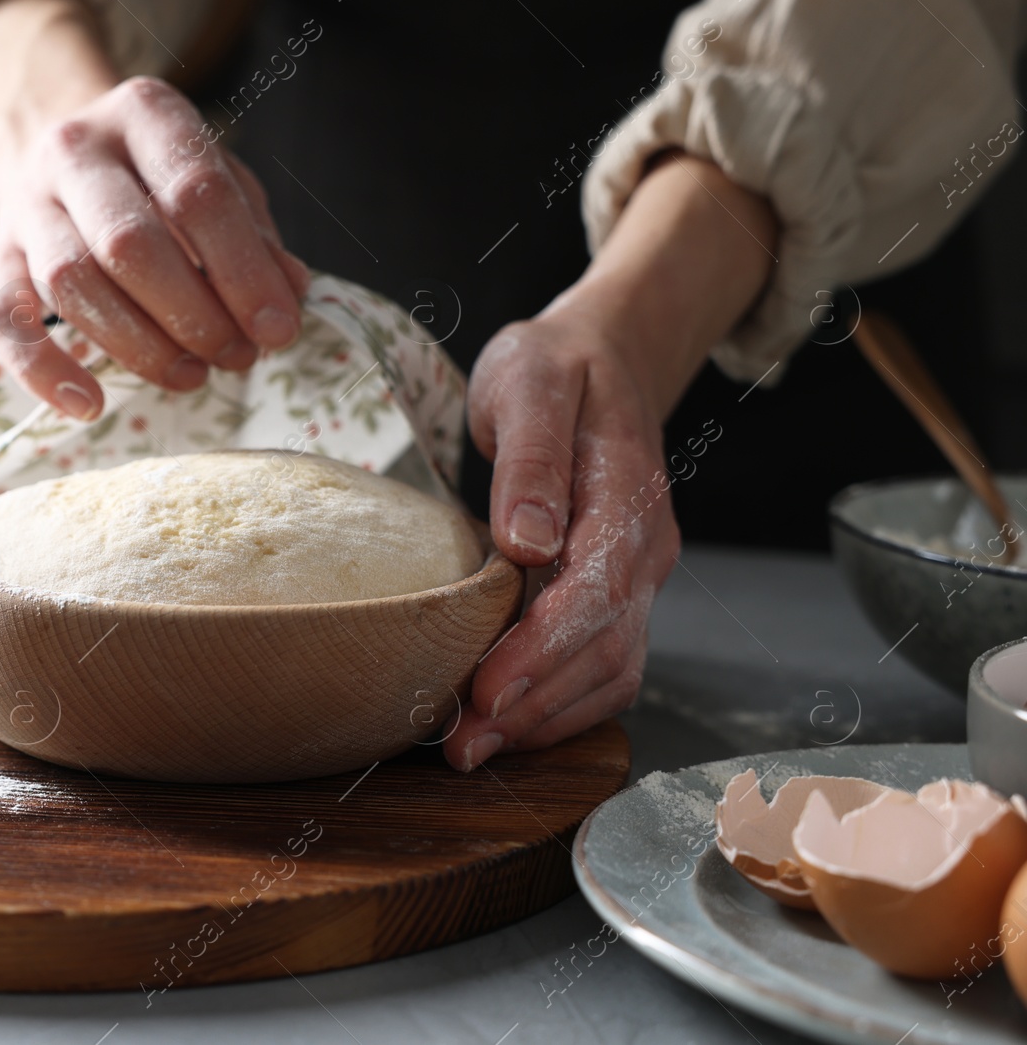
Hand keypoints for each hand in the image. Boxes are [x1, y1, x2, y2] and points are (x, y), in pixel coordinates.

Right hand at [0, 78, 309, 418]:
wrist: (55, 140)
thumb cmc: (157, 174)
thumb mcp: (218, 178)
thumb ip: (255, 235)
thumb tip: (288, 298)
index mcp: (145, 114)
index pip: (196, 193)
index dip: (243, 270)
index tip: (278, 329)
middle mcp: (76, 149)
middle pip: (129, 242)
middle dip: (193, 315)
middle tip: (236, 356)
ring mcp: (25, 203)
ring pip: (71, 283)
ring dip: (139, 345)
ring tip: (191, 376)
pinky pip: (4, 321)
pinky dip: (42, 371)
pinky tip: (89, 406)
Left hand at [440, 150, 778, 770]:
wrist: (603, 357)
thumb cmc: (558, 366)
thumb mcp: (533, 382)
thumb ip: (533, 458)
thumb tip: (527, 539)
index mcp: (628, 497)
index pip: (596, 590)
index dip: (542, 649)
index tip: (487, 689)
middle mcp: (644, 550)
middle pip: (604, 649)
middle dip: (533, 704)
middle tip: (462, 744)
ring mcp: (635, 578)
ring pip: (608, 672)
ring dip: (543, 719)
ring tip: (473, 748)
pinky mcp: (612, 595)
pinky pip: (602, 668)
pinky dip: (557, 706)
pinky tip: (506, 724)